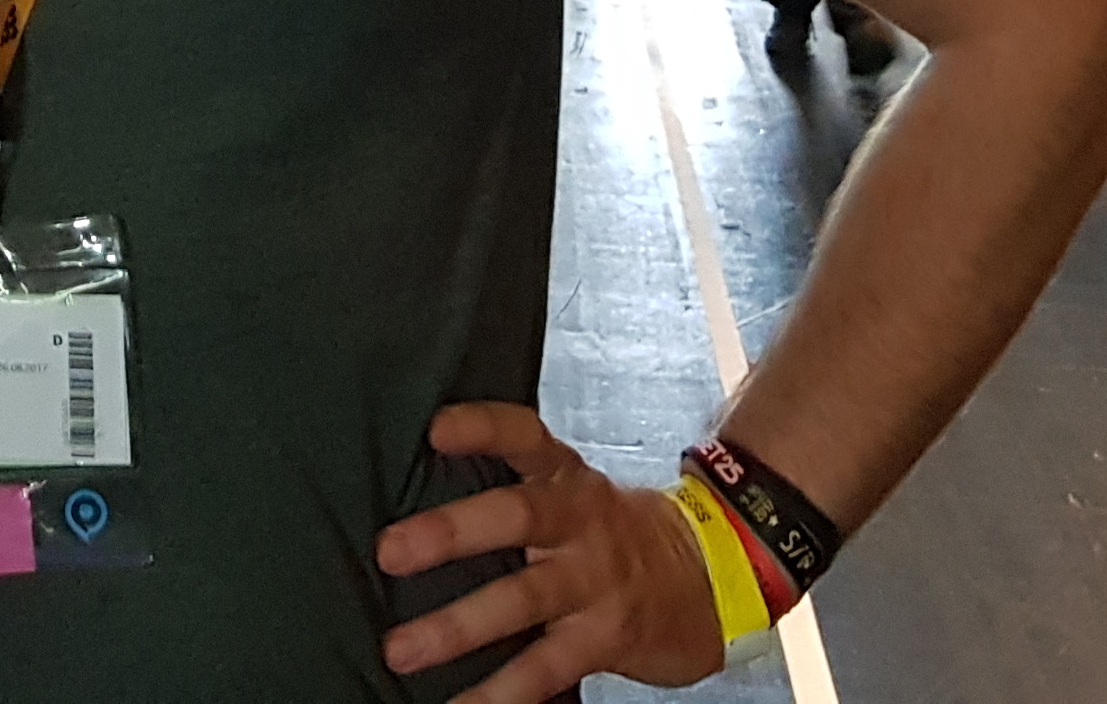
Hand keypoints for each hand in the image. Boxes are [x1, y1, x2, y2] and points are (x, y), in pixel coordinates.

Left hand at [373, 404, 724, 701]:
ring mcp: (594, 581)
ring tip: (402, 650)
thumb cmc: (618, 532)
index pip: (525, 438)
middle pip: (518, 515)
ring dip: (458, 626)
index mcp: (567, 480)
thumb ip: (514, 490)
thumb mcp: (576, 494)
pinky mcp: (604, 636)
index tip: (435, 429)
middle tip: (390, 551)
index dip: (483, 428)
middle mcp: (580, 523)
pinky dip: (503, 693)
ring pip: (523, 598)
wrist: (716, 577)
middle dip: (453, 532)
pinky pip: (546, 667)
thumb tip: (418, 501)